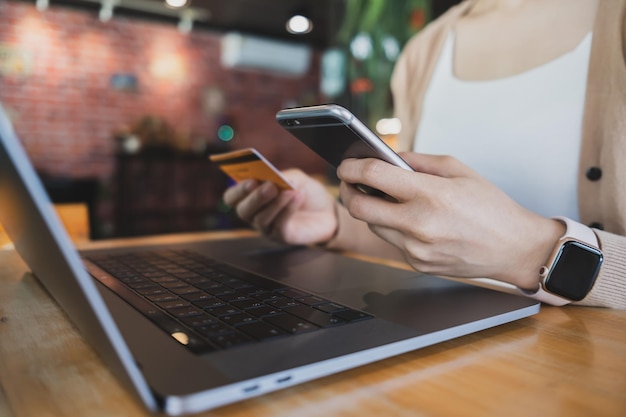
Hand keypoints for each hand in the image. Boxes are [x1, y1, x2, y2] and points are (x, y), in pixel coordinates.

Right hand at [223, 169, 337, 245]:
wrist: (326, 210)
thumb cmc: (304, 192)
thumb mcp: (295, 177)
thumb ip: (284, 176)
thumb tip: (277, 179)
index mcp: (250, 196)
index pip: (232, 197)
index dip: (238, 190)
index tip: (251, 181)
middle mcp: (254, 214)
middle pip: (243, 210)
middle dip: (255, 198)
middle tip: (270, 187)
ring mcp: (267, 228)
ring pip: (261, 219)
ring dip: (275, 203)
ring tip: (289, 190)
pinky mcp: (282, 237)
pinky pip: (280, 225)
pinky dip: (288, 210)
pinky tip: (297, 196)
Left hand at [336, 153, 563, 288]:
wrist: (515, 248)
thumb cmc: (490, 205)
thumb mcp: (458, 170)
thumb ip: (417, 161)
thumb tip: (385, 157)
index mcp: (430, 194)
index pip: (373, 176)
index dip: (351, 167)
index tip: (345, 163)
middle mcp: (419, 224)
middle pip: (359, 208)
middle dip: (348, 190)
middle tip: (350, 182)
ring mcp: (416, 248)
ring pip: (373, 225)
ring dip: (371, 210)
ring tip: (382, 197)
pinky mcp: (417, 263)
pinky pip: (392, 240)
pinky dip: (393, 227)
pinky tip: (409, 219)